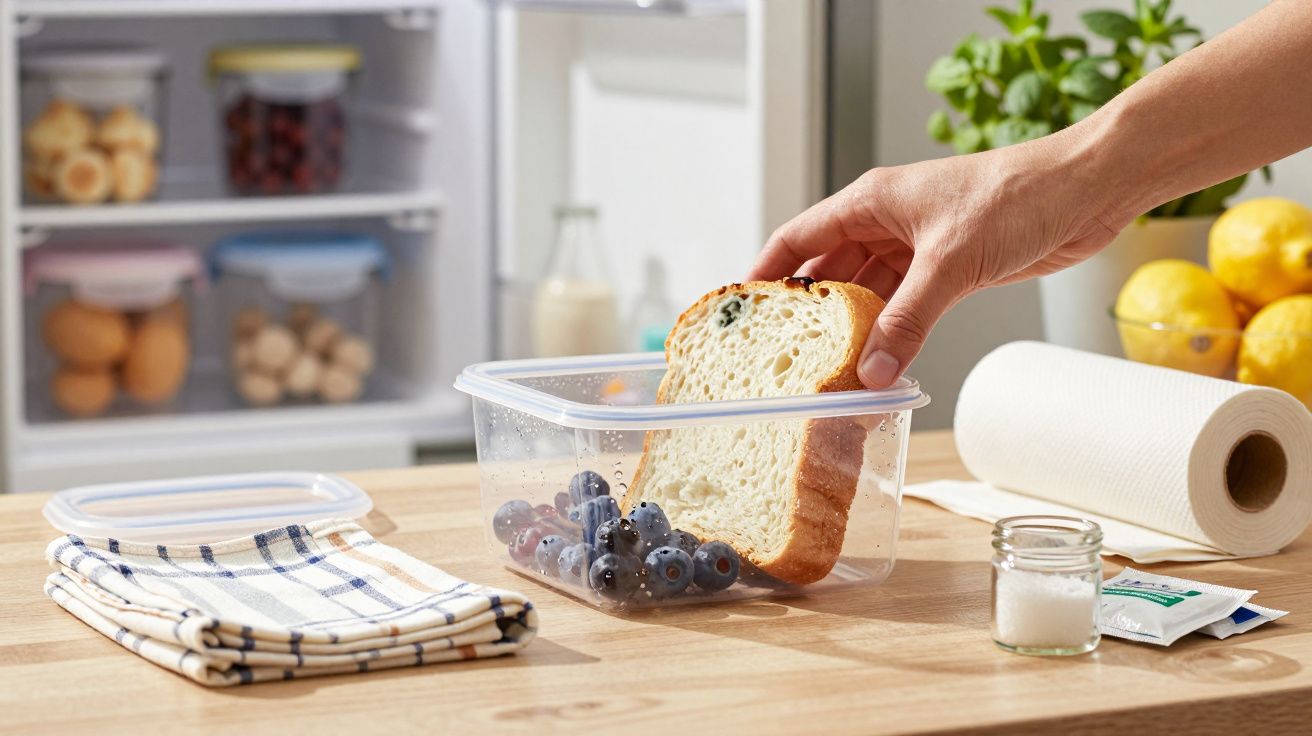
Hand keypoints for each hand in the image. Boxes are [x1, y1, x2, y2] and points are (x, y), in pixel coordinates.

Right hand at [748, 136, 1125, 388]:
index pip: (799, 238)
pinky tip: (882, 363)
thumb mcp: (951, 262)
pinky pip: (906, 306)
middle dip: (811, 313)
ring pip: (869, 293)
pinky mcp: (950, 268)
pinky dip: (893, 333)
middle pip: (830, 271)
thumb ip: (908, 320)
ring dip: (855, 329)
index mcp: (871, 202)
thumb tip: (872, 372)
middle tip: (789, 356)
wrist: (1087, 188)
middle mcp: (887, 222)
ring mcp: (919, 246)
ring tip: (831, 369)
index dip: (767, 272)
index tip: (742, 310)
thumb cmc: (1017, 194)